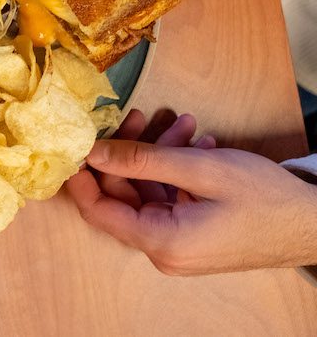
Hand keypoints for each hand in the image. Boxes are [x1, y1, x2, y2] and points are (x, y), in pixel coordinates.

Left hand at [65, 109, 316, 274]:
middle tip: (140, 114)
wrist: (316, 224)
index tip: (73, 144)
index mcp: (161, 241)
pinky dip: (176, 171)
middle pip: (124, 196)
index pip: (98, 211)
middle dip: (131, 152)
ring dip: (159, 155)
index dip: (81, 176)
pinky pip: (170, 199)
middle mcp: (165, 251)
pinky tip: (195, 143)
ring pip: (149, 192)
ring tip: (182, 123)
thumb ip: (141, 160)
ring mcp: (179, 246)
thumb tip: (92, 153)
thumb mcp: (199, 169)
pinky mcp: (193, 236)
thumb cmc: (264, 198)